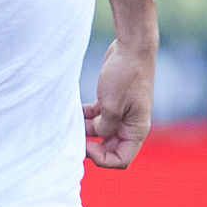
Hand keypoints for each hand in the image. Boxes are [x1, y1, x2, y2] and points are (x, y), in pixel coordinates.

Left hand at [83, 39, 153, 167]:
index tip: (87, 147)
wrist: (132, 46)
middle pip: (110, 148)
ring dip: (86, 131)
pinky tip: (73, 112)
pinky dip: (86, 118)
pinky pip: (97, 117)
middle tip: (73, 139)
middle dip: (92, 147)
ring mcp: (121, 113)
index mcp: (136, 130)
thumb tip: (98, 136)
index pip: (122, 159)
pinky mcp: (112, 101)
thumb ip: (104, 128)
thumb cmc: (126, 75)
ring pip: (101, 132)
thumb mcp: (111, 106)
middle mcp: (130, 125)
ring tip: (70, 124)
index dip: (103, 160)